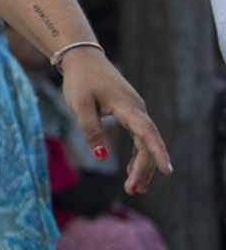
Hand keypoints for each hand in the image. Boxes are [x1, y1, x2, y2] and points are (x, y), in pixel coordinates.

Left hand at [58, 49, 171, 193]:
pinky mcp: (129, 114)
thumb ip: (91, 130)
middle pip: (147, 142)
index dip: (157, 152)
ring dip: (141, 165)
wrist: (83, 58)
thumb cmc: (81, 80)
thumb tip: (102, 157)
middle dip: (143, 168)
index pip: (147, 133)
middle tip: (132, 190)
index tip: (168, 171)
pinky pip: (139, 138)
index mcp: (127, 107)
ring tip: (135, 189)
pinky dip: (137, 155)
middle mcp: (137, 110)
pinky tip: (133, 172)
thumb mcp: (80, 105)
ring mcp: (135, 112)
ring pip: (145, 142)